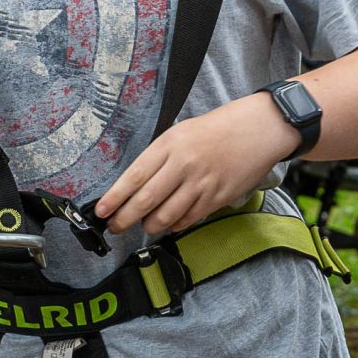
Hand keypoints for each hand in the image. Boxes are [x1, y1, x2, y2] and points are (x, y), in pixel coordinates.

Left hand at [98, 94, 291, 235]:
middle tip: (115, 227)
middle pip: (146, 201)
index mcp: (169, 145)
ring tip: (144, 226)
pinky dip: (175, 225)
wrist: (257, 129)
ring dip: (150, 226)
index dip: (114, 198)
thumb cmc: (216, 129)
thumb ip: (159, 158)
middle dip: (125, 219)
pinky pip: (189, 219)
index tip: (101, 211)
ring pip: (166, 216)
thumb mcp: (180, 133)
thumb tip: (135, 186)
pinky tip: (170, 223)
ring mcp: (201, 184)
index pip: (134, 177)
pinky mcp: (217, 198)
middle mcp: (183, 165)